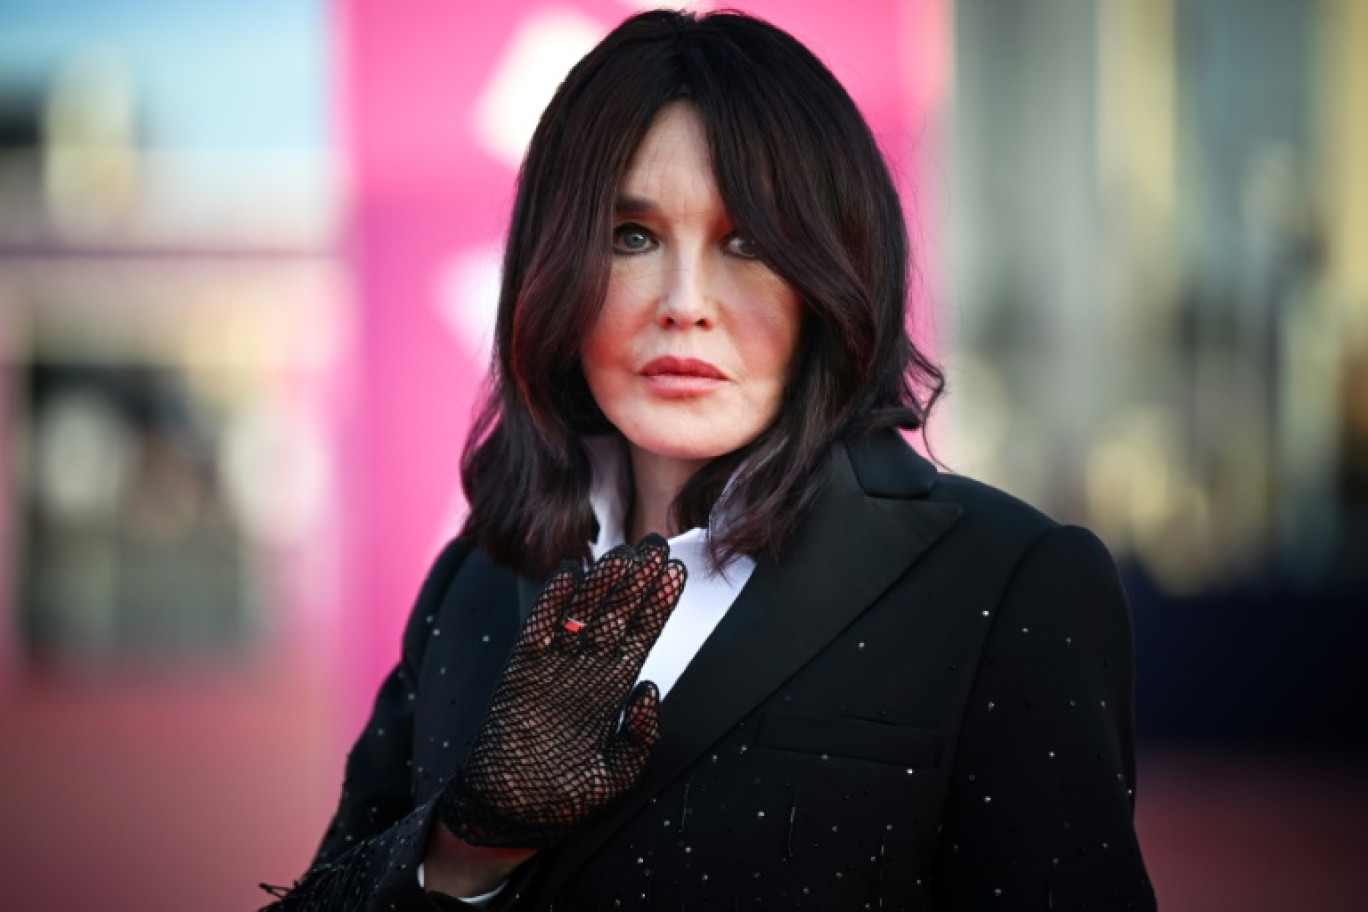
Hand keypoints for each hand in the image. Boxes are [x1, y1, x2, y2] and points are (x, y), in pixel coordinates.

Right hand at [438, 534, 685, 847]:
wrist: (510, 816)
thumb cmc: (564, 799)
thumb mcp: (618, 775)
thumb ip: (639, 736)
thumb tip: (649, 689)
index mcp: (612, 691)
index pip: (640, 635)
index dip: (658, 604)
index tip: (677, 571)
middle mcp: (585, 671)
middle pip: (616, 615)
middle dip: (637, 581)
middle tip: (656, 543)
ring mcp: (553, 668)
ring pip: (582, 614)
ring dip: (602, 582)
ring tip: (623, 551)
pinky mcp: (521, 672)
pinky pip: (539, 629)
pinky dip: (553, 600)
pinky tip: (570, 571)